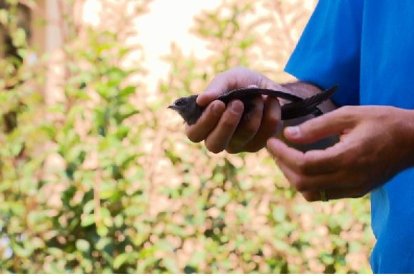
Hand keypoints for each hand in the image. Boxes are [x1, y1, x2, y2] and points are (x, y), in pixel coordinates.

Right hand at [186, 67, 282, 152]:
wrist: (269, 86)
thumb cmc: (241, 83)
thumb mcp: (229, 78)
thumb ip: (216, 88)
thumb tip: (200, 100)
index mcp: (203, 123)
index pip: (194, 133)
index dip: (205, 121)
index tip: (219, 103)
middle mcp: (217, 138)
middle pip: (214, 145)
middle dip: (227, 123)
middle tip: (238, 103)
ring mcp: (238, 144)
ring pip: (243, 136)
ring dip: (254, 110)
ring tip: (257, 94)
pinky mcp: (258, 144)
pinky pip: (265, 133)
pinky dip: (270, 112)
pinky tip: (270, 100)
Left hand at [266, 106, 413, 200]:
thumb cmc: (383, 121)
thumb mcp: (349, 115)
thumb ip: (316, 127)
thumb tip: (288, 135)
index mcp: (348, 157)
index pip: (304, 164)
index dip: (282, 154)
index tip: (271, 141)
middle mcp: (350, 178)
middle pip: (303, 183)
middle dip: (283, 166)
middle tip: (275, 149)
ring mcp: (354, 188)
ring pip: (311, 193)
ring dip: (293, 177)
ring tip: (286, 157)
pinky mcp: (356, 191)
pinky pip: (324, 194)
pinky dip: (308, 183)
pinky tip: (305, 165)